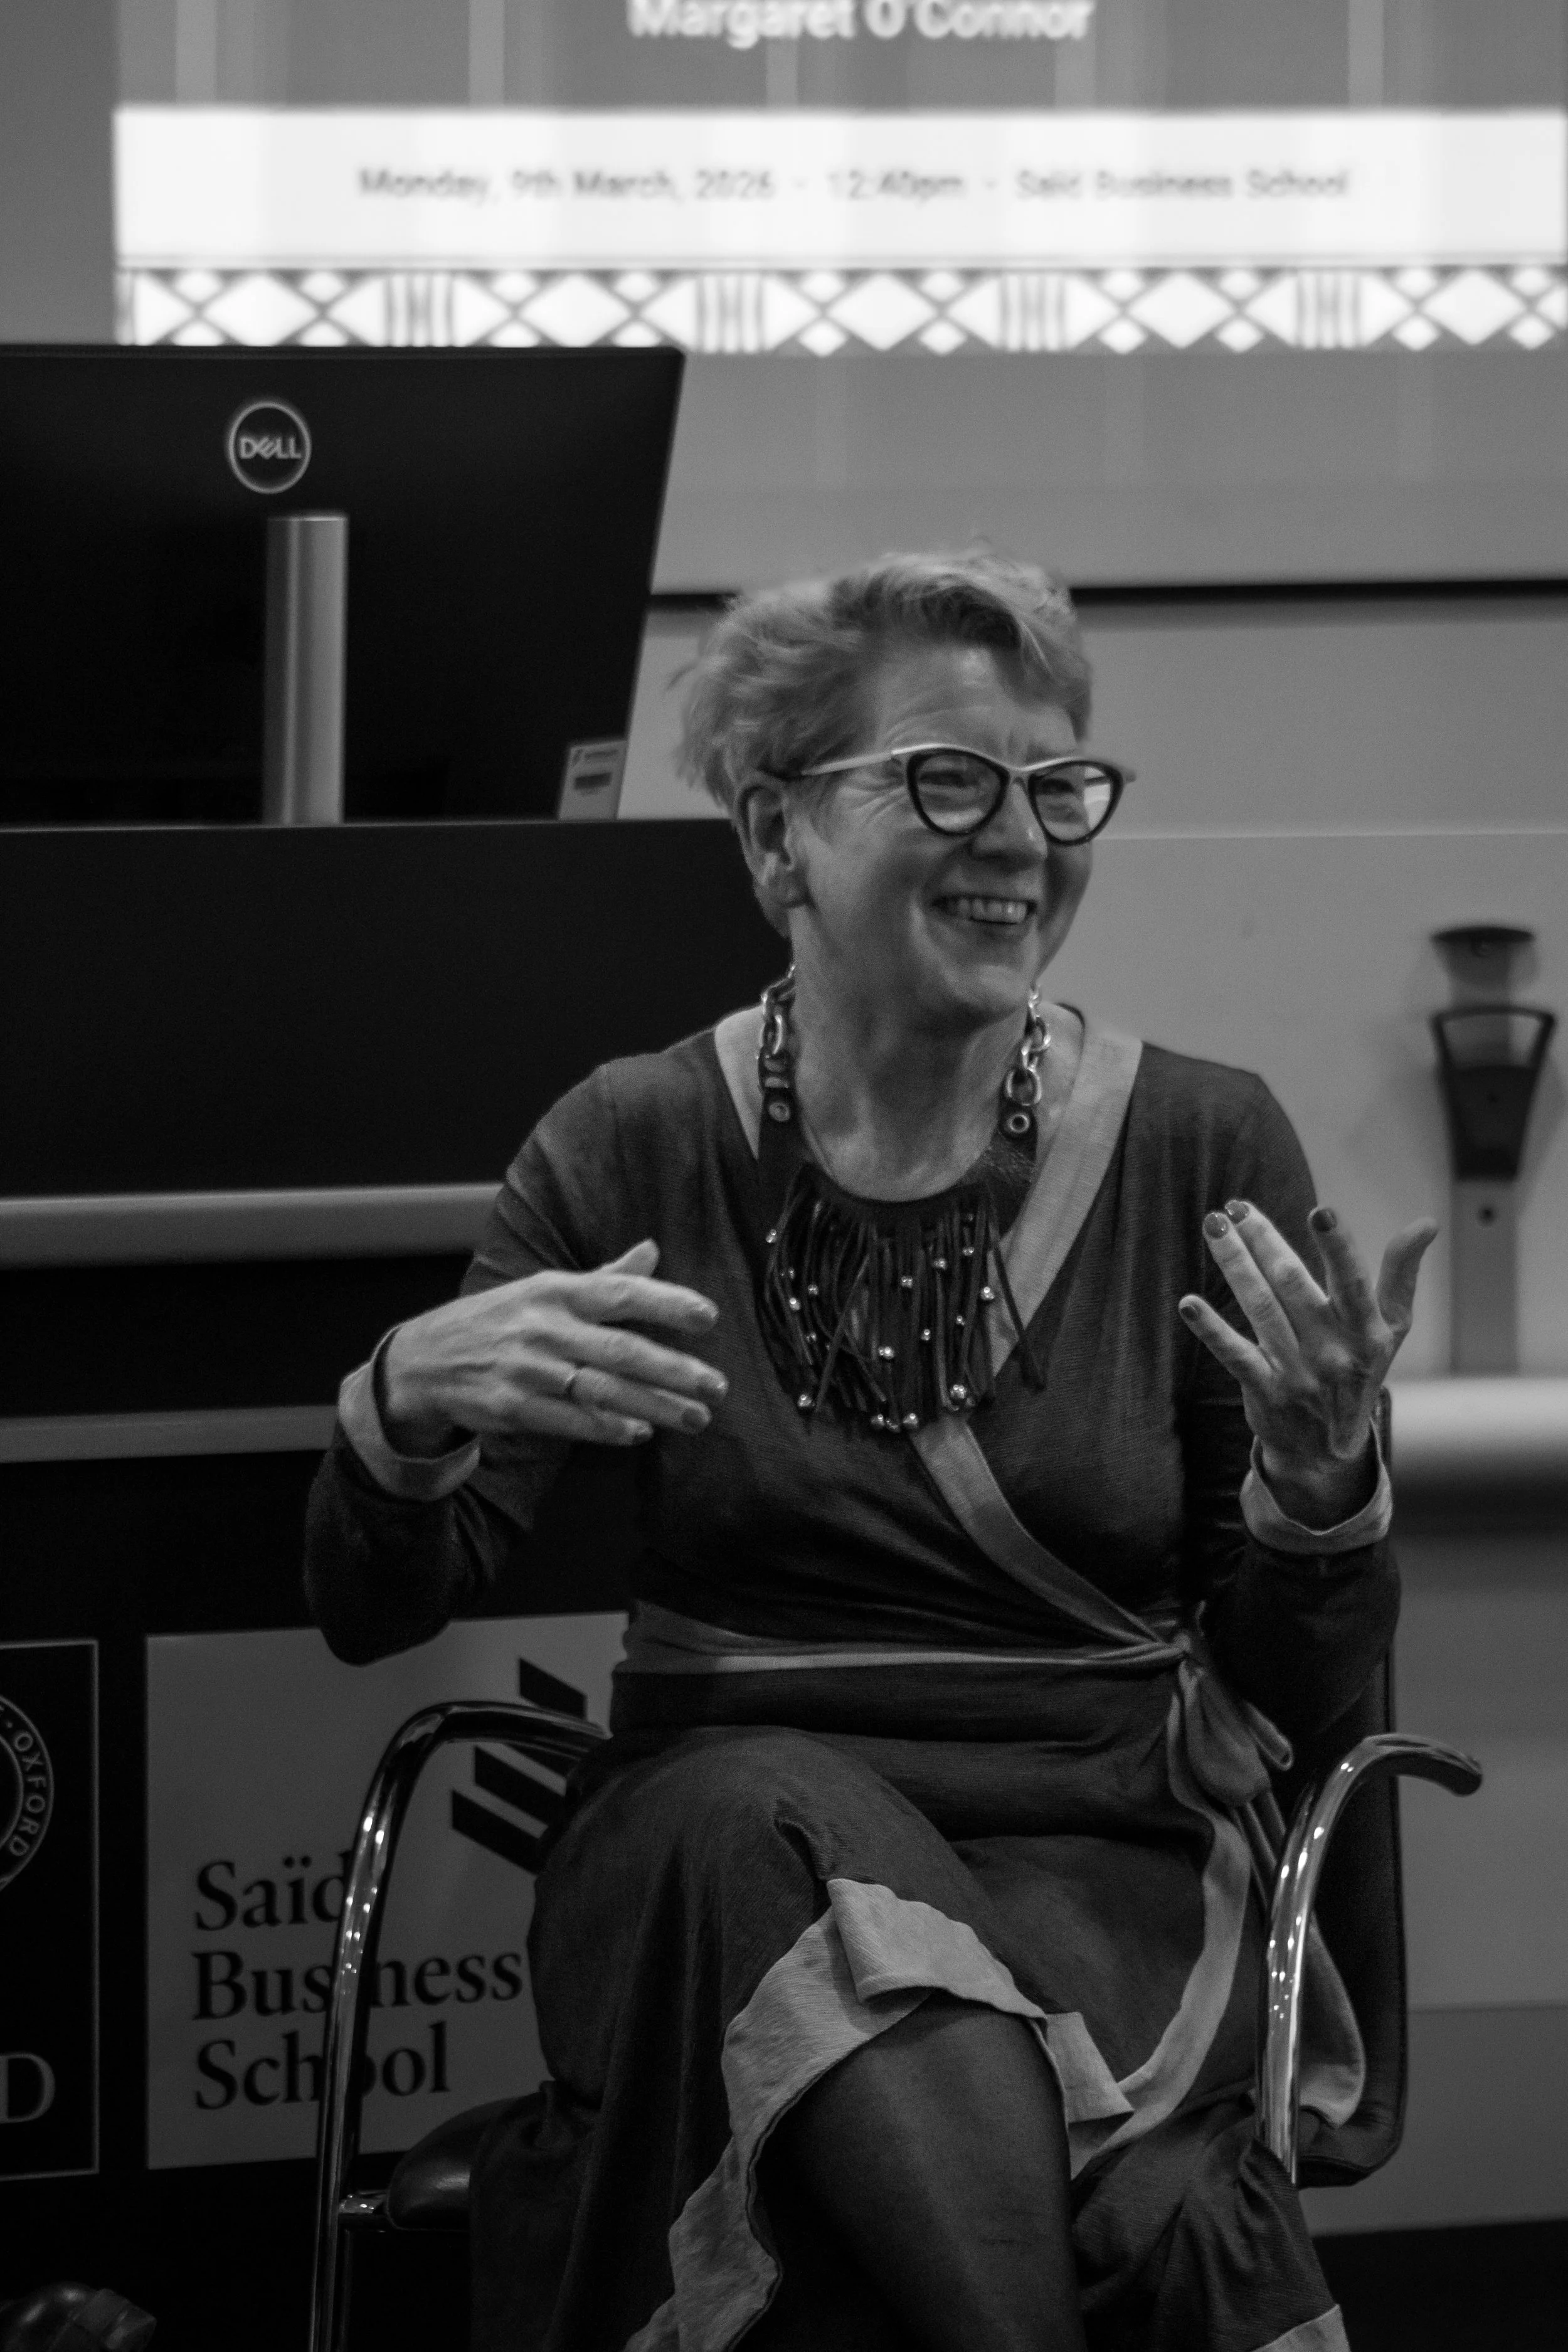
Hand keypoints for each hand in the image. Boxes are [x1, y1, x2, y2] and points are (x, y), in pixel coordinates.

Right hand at [381, 1240, 725, 1452]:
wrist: (425, 1360)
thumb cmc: (500, 1321)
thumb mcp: (545, 1289)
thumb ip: (604, 1277)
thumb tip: (653, 1250)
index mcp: (556, 1292)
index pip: (620, 1292)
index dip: (667, 1303)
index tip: (709, 1318)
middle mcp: (544, 1328)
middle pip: (621, 1350)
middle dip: (675, 1370)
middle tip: (718, 1386)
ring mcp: (526, 1369)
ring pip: (602, 1390)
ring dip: (655, 1406)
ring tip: (696, 1418)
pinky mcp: (511, 1407)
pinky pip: (569, 1420)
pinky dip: (606, 1428)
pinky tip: (640, 1433)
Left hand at [1178, 1200, 1437, 1526]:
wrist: (1330, 1450)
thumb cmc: (1360, 1370)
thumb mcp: (1391, 1329)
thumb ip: (1402, 1275)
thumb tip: (1426, 1223)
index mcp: (1367, 1330)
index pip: (1352, 1282)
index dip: (1338, 1249)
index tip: (1321, 1213)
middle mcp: (1333, 1351)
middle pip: (1292, 1285)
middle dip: (1264, 1241)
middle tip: (1237, 1207)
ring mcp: (1298, 1372)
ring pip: (1260, 1307)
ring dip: (1234, 1264)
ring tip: (1214, 1226)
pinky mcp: (1265, 1390)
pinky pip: (1234, 1355)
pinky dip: (1210, 1329)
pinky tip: (1188, 1303)